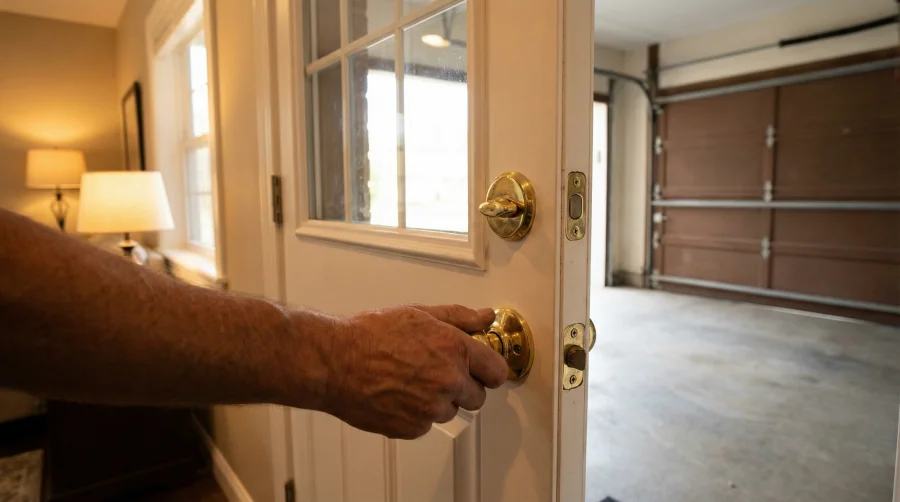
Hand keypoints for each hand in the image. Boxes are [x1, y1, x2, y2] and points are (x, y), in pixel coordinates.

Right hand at [321, 305, 508, 439]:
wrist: (335, 362)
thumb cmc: (370, 335)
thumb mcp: (419, 314)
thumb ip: (460, 317)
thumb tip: (485, 317)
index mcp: (455, 350)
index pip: (497, 372)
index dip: (489, 370)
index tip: (482, 369)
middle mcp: (448, 381)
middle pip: (478, 397)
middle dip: (463, 386)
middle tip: (437, 372)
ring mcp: (431, 409)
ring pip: (451, 411)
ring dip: (439, 401)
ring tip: (410, 380)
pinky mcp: (413, 429)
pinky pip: (426, 425)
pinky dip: (417, 414)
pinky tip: (398, 394)